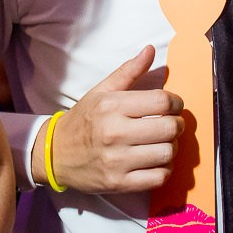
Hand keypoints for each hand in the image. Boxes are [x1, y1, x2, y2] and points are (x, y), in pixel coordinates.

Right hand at [39, 47, 182, 194]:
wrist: (54, 154)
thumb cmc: (82, 121)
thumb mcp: (101, 91)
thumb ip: (128, 71)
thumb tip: (150, 50)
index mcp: (112, 106)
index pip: (162, 101)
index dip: (176, 102)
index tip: (173, 105)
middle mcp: (115, 133)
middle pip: (170, 128)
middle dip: (177, 125)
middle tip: (170, 124)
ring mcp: (117, 161)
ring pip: (167, 153)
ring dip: (172, 147)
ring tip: (162, 143)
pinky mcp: (119, 183)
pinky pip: (159, 177)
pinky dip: (164, 169)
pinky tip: (156, 161)